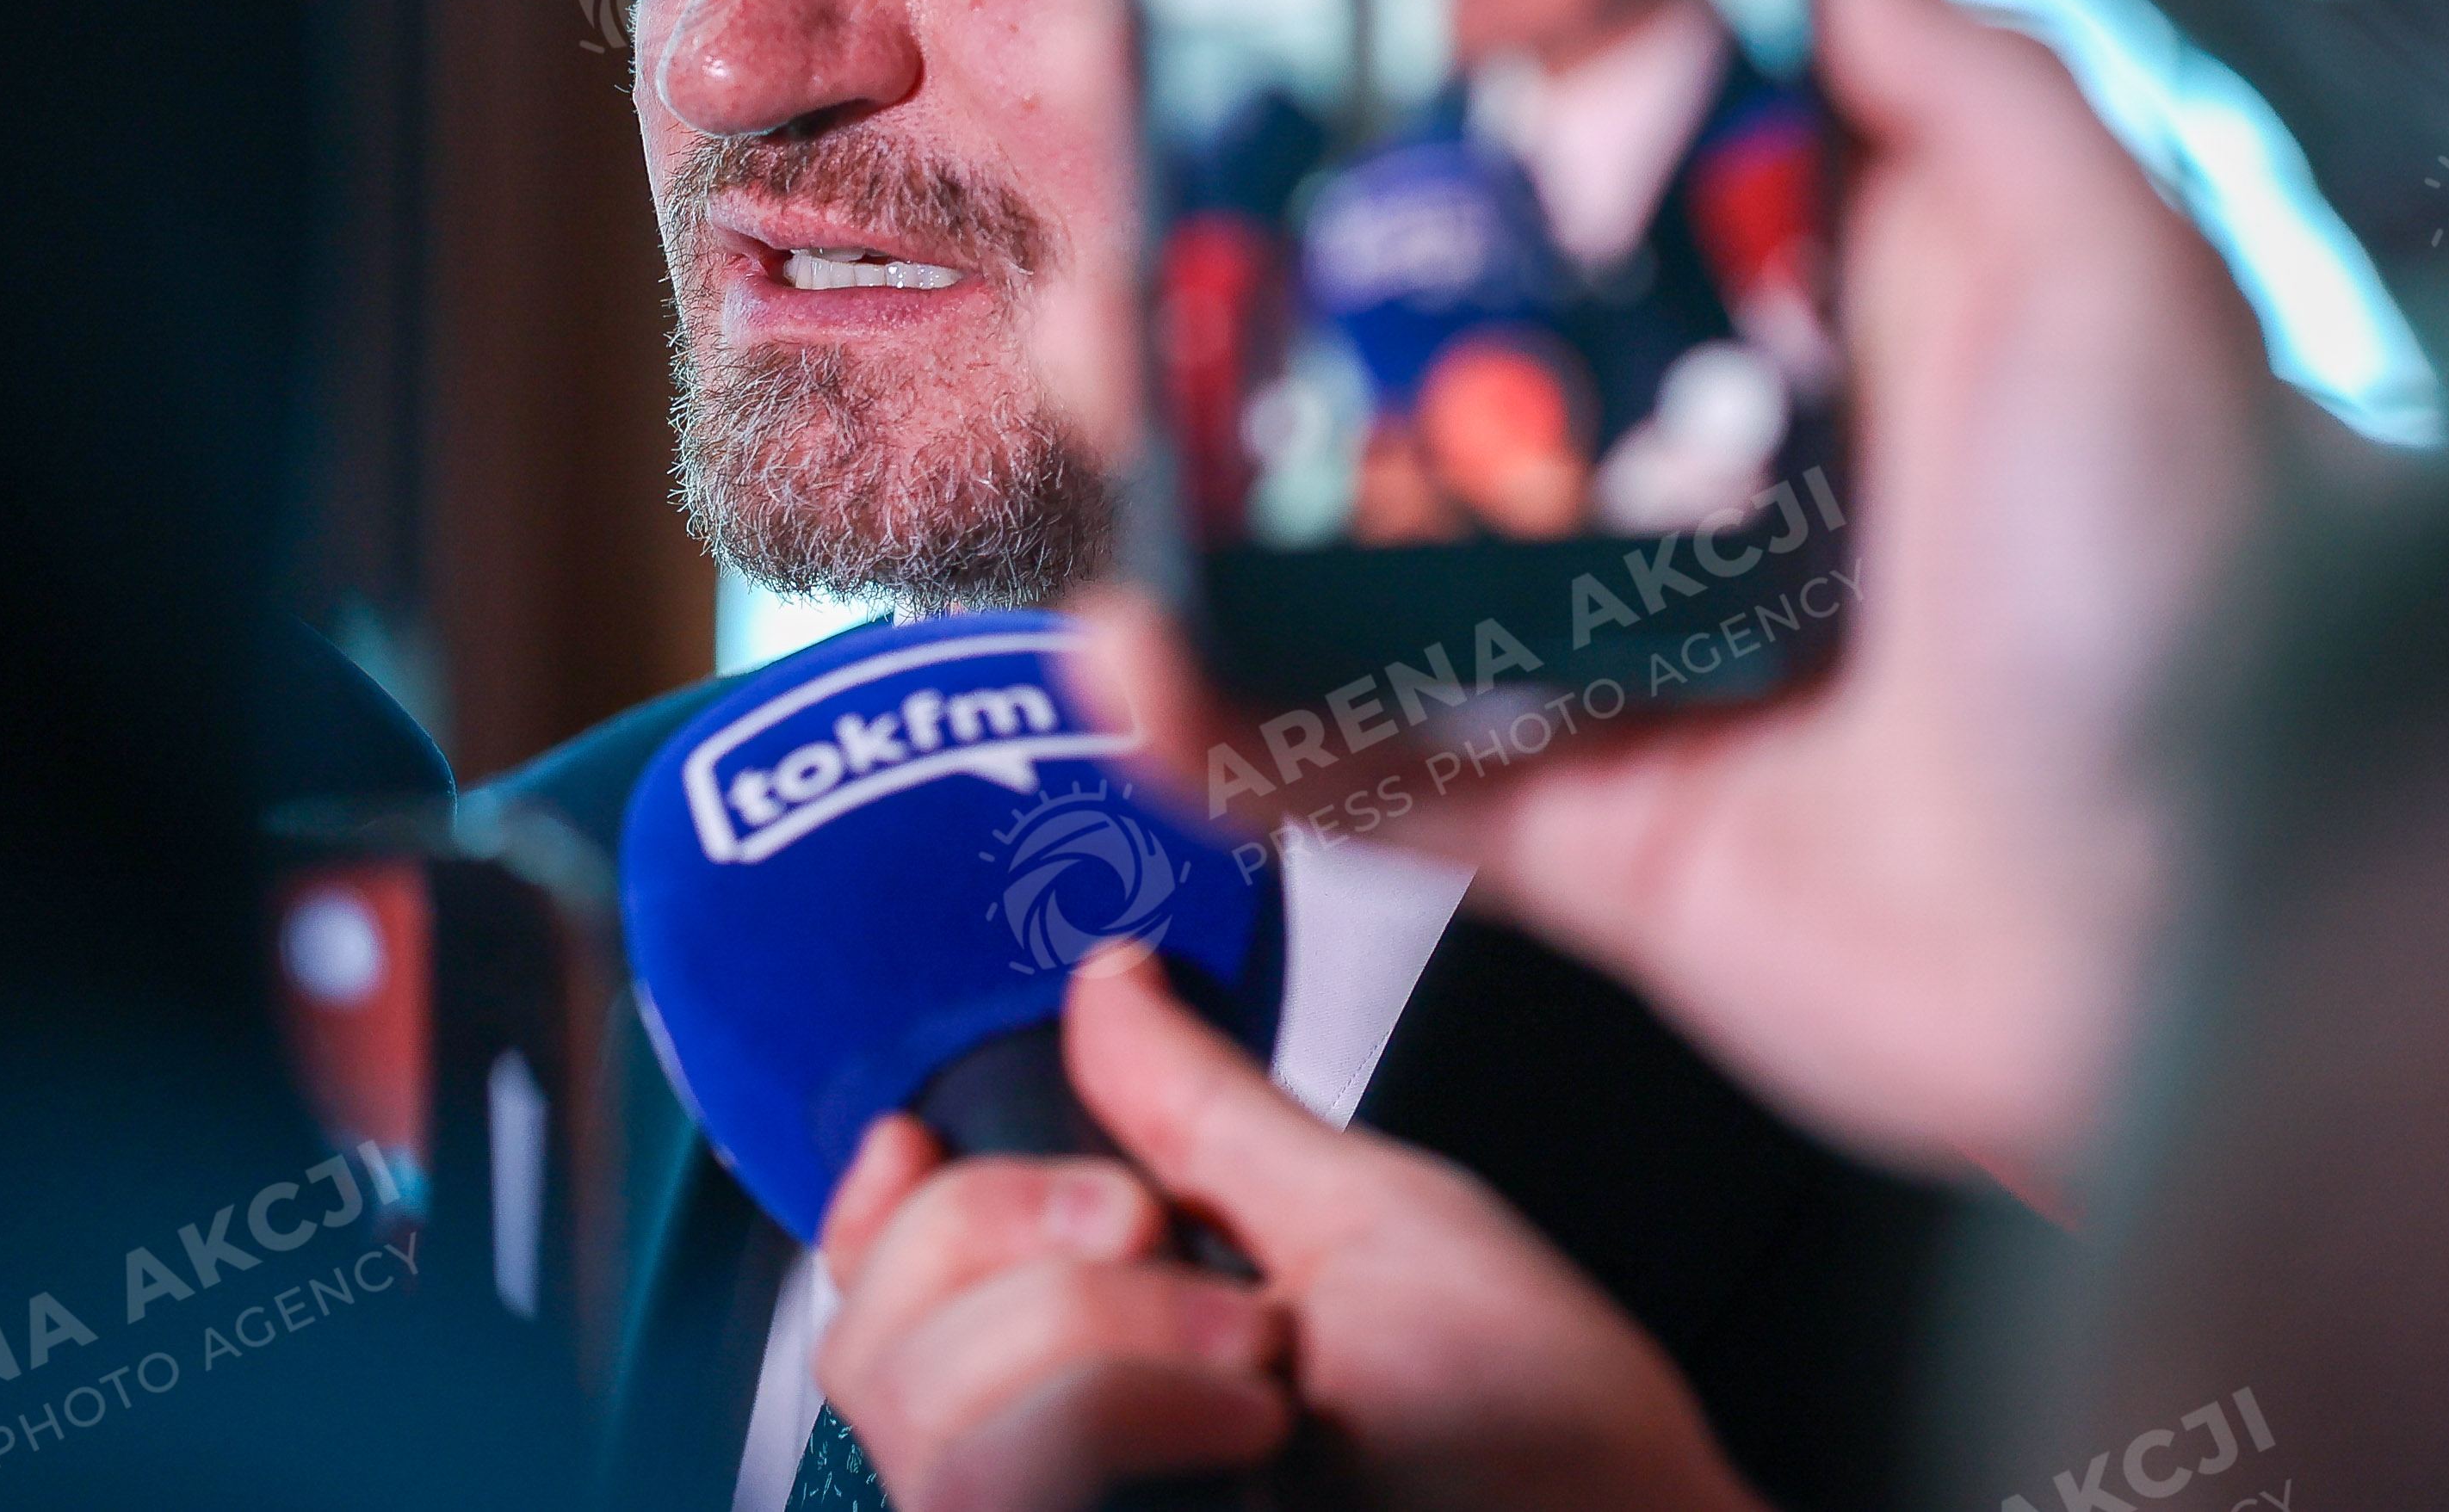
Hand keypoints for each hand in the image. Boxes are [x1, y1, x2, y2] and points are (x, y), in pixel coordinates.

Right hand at [810, 945, 1765, 1511]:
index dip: (879, 1217)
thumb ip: (1212, 1114)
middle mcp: (1084, 1471)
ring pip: (920, 1412)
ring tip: (1252, 1366)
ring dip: (1091, 1337)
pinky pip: (988, 1483)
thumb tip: (1111, 986)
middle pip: (875, 1341)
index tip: (917, 1144)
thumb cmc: (1573, 1476)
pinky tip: (1241, 1429)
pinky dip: (1110, 1404)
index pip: (899, 1303)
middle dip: (1004, 1236)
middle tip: (1155, 1240)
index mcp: (1136, 1370)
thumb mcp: (1380, 1231)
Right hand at [1083, 0, 2280, 1204]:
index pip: (1558, 177)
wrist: (2237, 928)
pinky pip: (1373, 780)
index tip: (1253, 22)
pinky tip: (1134, 654)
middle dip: (1244, 274)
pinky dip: (1233, 733)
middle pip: (1417, 353)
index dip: (1404, 101)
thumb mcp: (2106, 249)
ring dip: (1193, 476)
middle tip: (1110, 194)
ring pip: (1354, 555)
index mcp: (1807, 322)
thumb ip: (1943, 67)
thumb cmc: (2214, 575)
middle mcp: (1702, 475)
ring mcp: (1629, 660)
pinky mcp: (1588, 839)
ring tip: (1086, 381)